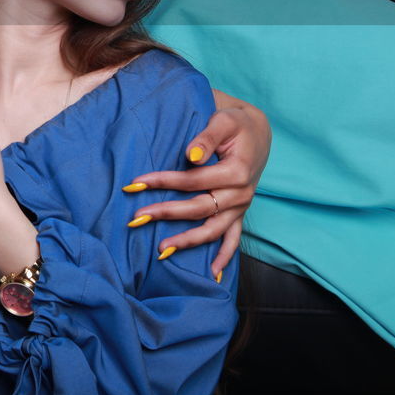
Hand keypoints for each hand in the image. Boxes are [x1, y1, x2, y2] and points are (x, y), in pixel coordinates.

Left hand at [123, 90, 270, 279]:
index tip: (137, 182)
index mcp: (237, 172)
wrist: (258, 131)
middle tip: (136, 217)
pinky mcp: (240, 212)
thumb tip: (191, 155)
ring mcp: (241, 206)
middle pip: (199, 208)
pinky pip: (234, 239)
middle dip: (166, 213)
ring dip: (188, 241)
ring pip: (213, 230)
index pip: (194, 180)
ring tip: (161, 250)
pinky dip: (224, 256)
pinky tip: (212, 273)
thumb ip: (207, 137)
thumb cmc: (236, 124)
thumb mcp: (224, 120)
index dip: (164, 181)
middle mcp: (241, 194)